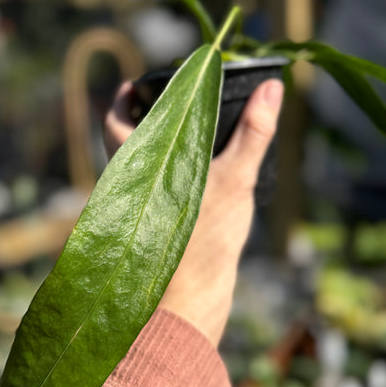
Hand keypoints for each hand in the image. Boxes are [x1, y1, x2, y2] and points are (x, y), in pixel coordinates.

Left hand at [103, 78, 283, 344]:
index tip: (132, 85)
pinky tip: (195, 177)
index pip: (114, 123)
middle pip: (127, 145)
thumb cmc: (203, 239)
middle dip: (143, 122)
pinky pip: (156, 194)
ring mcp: (140, 214)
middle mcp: (130, 190)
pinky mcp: (155, 233)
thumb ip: (252, 133)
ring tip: (185, 133)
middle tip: (168, 105)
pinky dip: (170, 177)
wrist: (191, 301)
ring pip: (142, 171)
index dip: (122, 101)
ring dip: (158, 149)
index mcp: (136, 168)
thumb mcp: (234, 179)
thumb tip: (271, 87)